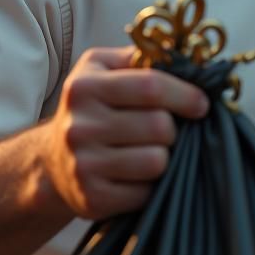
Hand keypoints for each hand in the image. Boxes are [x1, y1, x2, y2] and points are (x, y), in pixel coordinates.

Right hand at [41, 46, 208, 219]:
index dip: (185, 94)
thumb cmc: (92, 106)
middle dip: (173, 127)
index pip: (150, 86)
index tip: (202, 103)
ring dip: (164, 155)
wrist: (52, 159)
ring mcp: (83, 165)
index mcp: (84, 87)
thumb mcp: (103, 68)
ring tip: (150, 149)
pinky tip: (137, 173)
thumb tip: (188, 58)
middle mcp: (79, 126)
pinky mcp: (92, 198)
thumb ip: (141, 56)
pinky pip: (146, 192)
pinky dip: (150, 184)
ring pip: (156, 161)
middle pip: (159, 126)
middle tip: (166, 128)